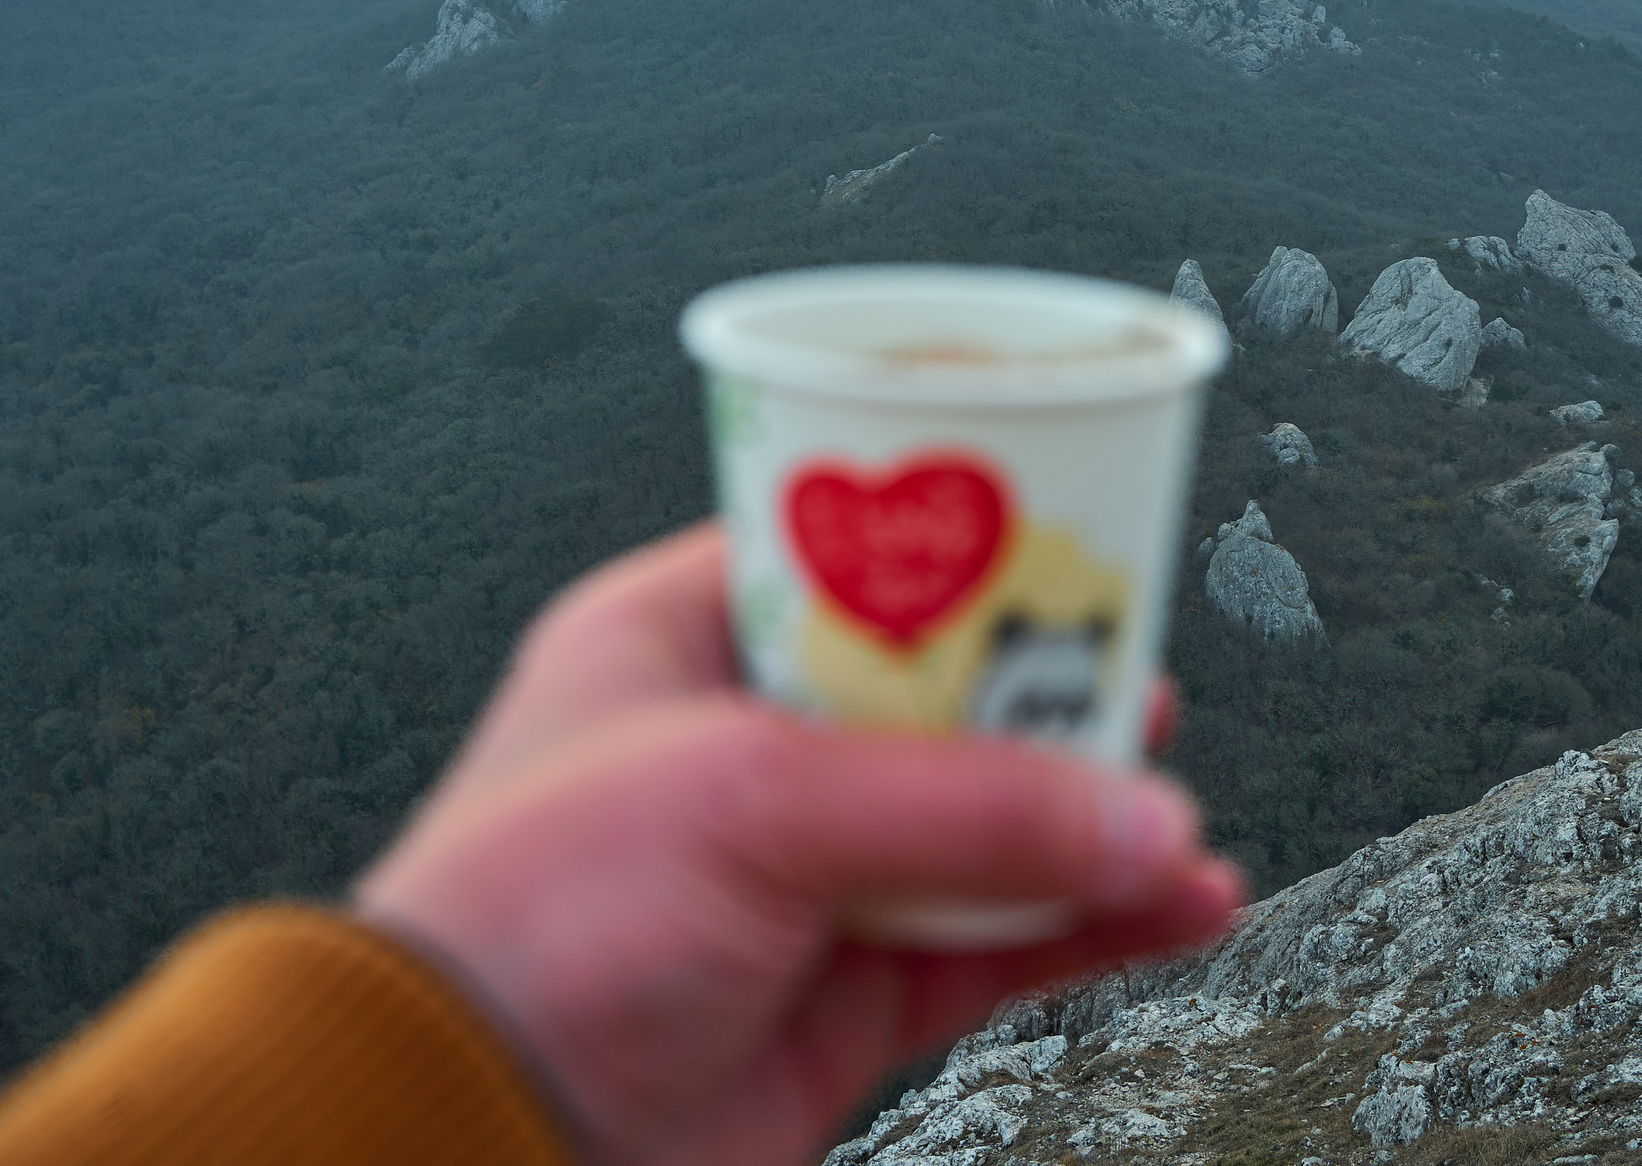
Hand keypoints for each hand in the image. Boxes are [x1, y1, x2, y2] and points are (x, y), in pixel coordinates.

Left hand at [355, 523, 1241, 1165]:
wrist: (465, 1135)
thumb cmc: (518, 931)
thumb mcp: (749, 801)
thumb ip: (959, 803)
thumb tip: (1129, 811)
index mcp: (685, 643)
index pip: (858, 560)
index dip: (966, 549)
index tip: (1070, 537)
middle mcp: (746, 751)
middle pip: (944, 695)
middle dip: (1053, 698)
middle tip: (1136, 677)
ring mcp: (800, 878)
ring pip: (987, 827)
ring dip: (1090, 825)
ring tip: (1176, 819)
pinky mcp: (843, 995)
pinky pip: (1002, 946)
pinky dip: (1092, 929)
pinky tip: (1171, 907)